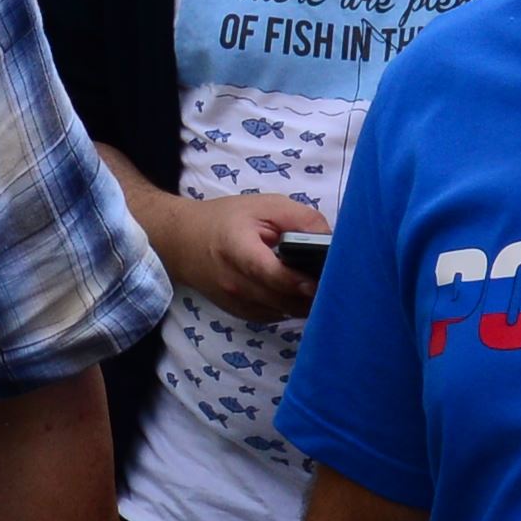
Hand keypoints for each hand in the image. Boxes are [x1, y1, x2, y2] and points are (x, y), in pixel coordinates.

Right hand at [148, 185, 322, 322]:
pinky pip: (278, 315)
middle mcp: (234, 283)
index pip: (268, 272)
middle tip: (336, 280)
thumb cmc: (227, 220)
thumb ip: (299, 220)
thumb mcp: (264, 206)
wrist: (184, 243)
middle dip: (313, 293)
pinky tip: (300, 289)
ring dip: (307, 302)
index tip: (319, 281)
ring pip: (284, 311)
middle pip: (282, 298)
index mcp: (236, 249)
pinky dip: (293, 305)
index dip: (295, 280)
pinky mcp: (243, 313)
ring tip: (323, 283)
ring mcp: (237, 303)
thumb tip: (330, 241)